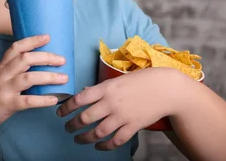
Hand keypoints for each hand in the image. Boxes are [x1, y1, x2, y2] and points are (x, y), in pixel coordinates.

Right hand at [0, 34, 66, 139]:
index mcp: (1, 68)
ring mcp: (4, 90)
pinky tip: (54, 100)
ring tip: (64, 78)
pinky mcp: (6, 105)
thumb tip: (39, 71)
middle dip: (46, 57)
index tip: (47, 37)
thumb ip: (13, 74)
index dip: (32, 40)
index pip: (16, 48)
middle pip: (25, 59)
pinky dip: (42, 100)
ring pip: (28, 78)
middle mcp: (2, 75)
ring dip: (48, 77)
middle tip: (62, 59)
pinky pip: (27, 101)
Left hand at [56, 67, 183, 150]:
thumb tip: (85, 92)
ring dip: (85, 138)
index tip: (60, 112)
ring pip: (98, 132)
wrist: (166, 88)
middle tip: (67, 127)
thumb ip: (102, 87)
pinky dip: (105, 146)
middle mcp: (111, 103)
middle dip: (73, 125)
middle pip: (85, 118)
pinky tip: (99, 146)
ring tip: (78, 139)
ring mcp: (122, 116)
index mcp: (106, 88)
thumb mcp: (119, 78)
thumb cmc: (142, 80)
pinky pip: (115, 140)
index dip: (66, 107)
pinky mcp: (133, 126)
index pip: (80, 98)